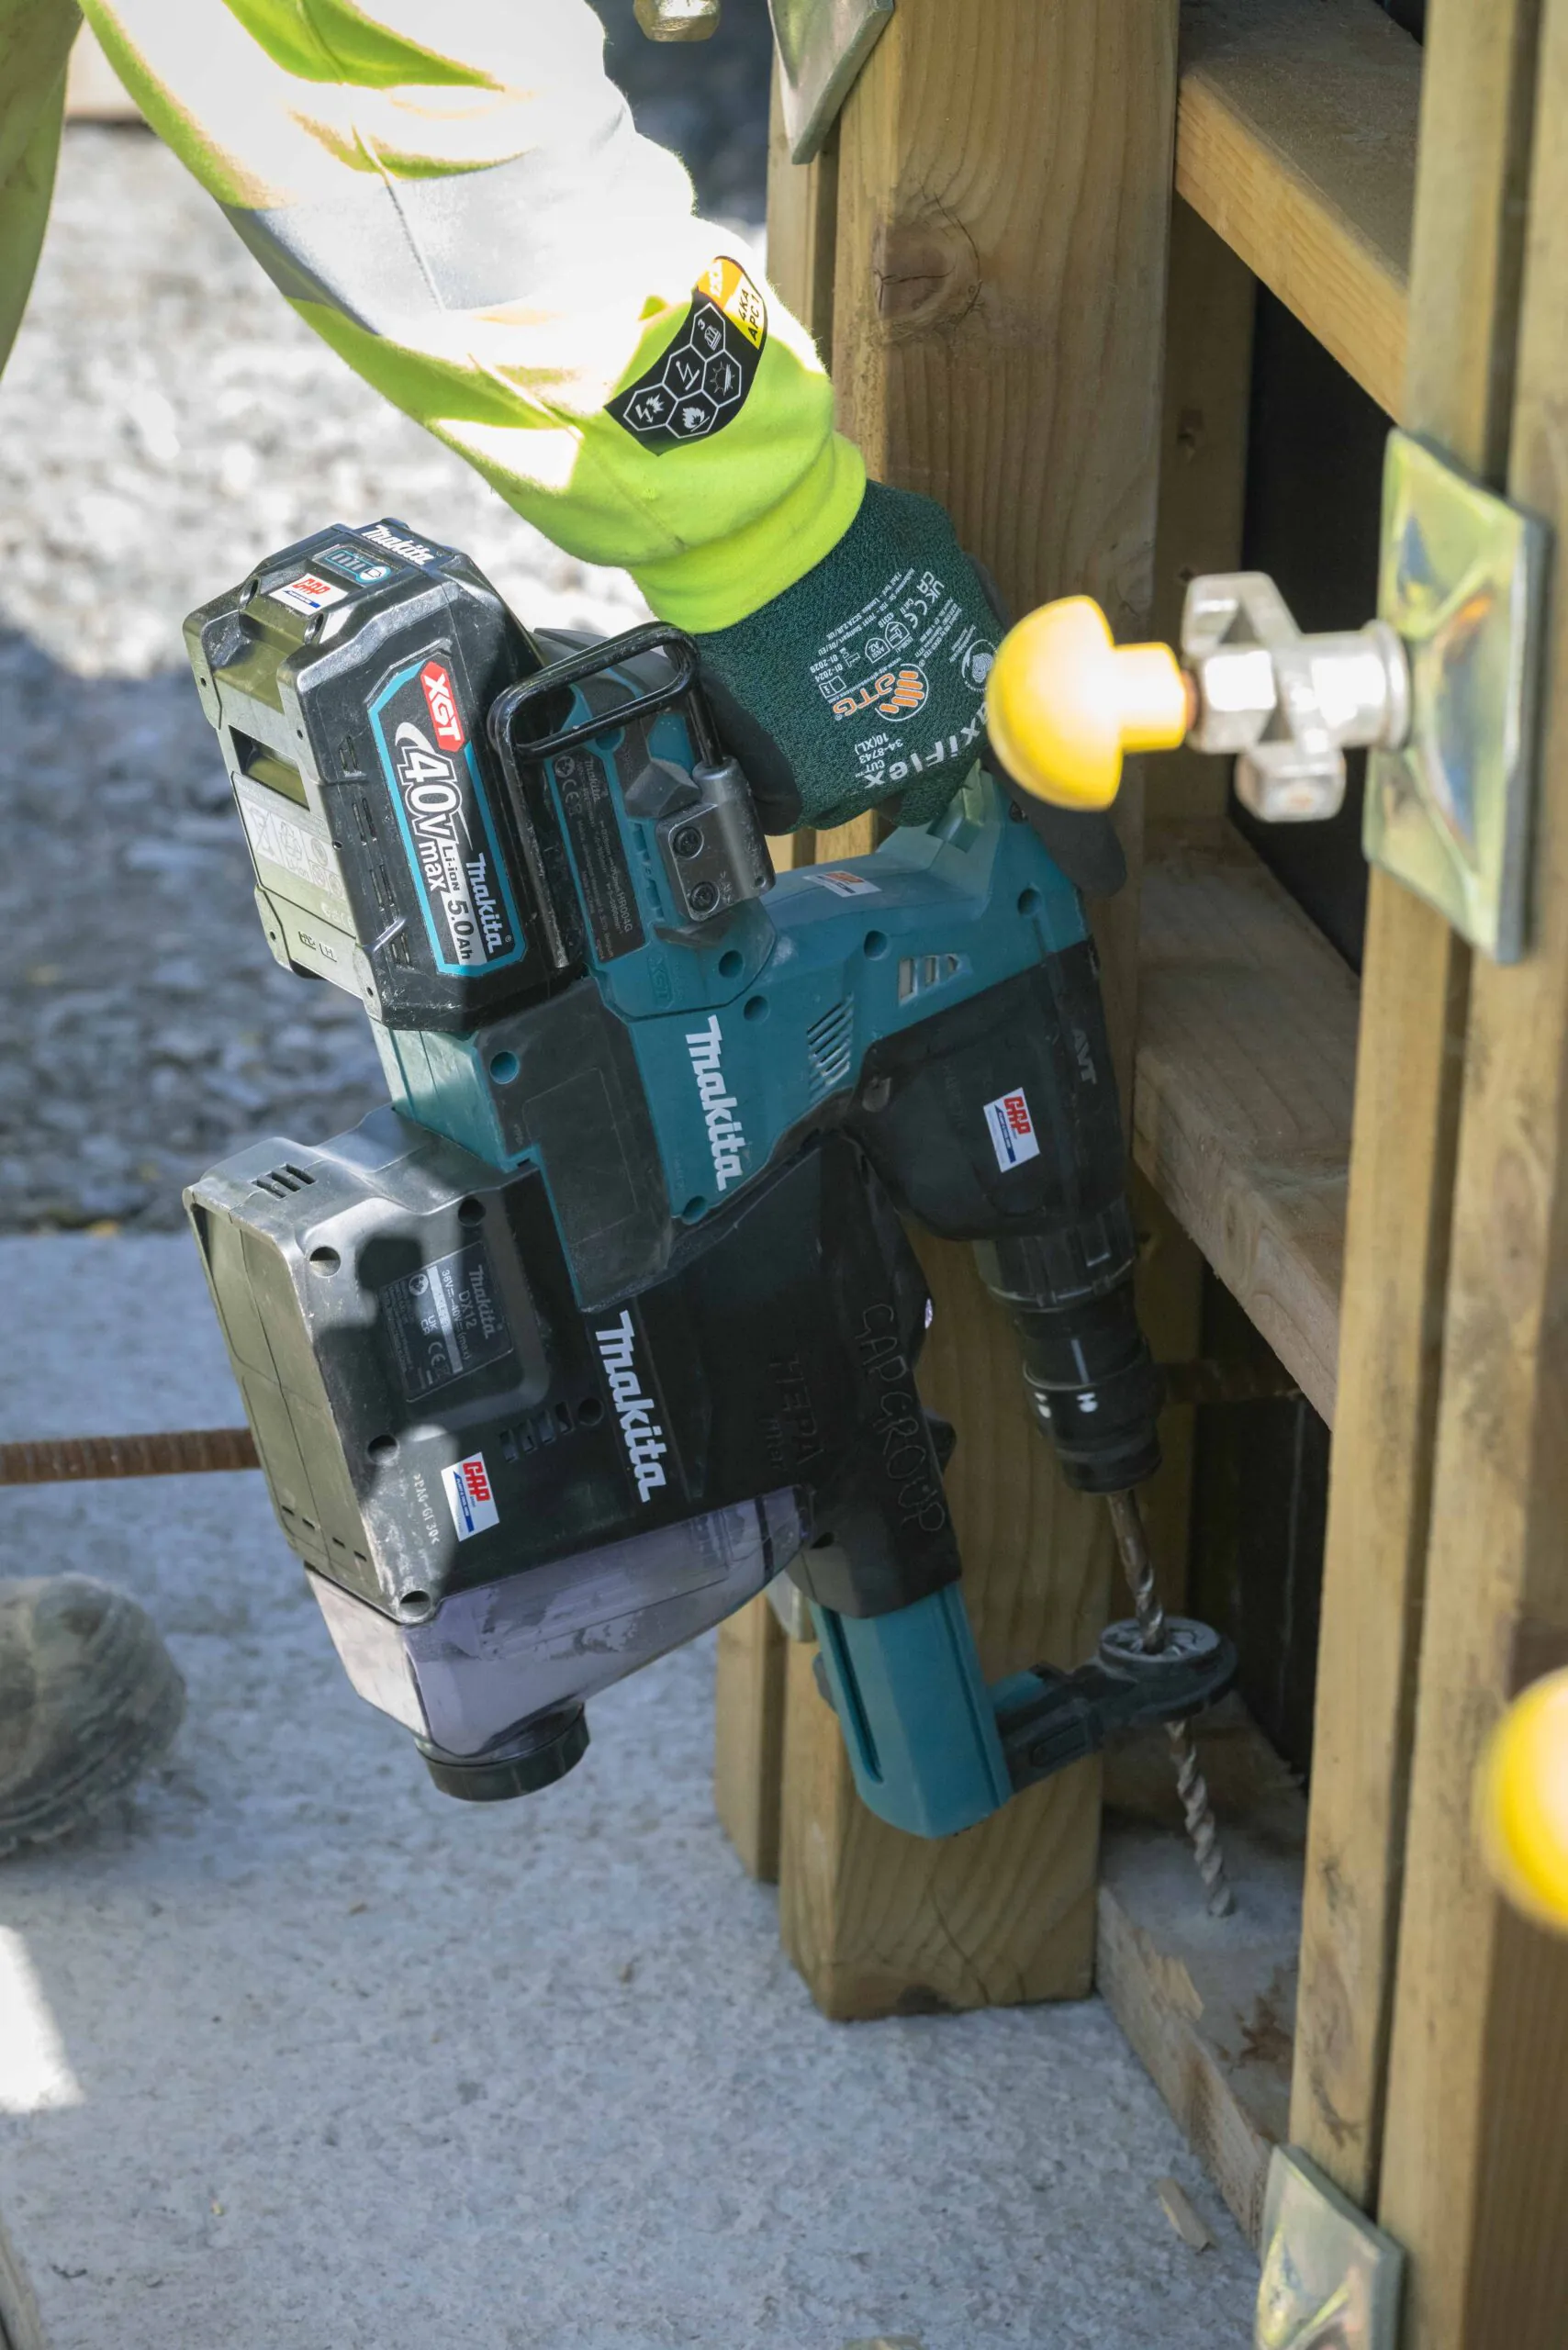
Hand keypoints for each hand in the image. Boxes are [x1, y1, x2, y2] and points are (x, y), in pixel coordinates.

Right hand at [692, 480, 999, 833]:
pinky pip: (786, 807)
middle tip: (843, 730)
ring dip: (824, 774)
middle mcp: (925, 755)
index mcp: (968, 708)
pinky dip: (775, 782)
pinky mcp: (798, 789)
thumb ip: (951, 600)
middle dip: (878, 763)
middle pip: (904, 790)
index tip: (899, 722)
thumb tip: (954, 599)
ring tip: (796, 728)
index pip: (956, 757)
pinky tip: (764, 741)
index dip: (926, 738)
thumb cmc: (857, 541)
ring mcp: (859, 779)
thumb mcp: (935, 558)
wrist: (777, 556)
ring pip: (843, 804)